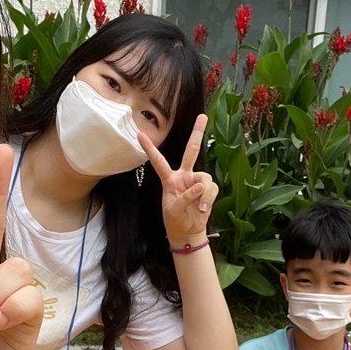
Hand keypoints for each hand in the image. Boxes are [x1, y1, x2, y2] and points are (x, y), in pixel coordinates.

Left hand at [140, 114, 215, 244]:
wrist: (188, 233)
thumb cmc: (175, 220)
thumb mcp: (173, 210)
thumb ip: (186, 197)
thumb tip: (200, 185)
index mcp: (169, 179)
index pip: (158, 161)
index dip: (150, 148)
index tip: (139, 134)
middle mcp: (184, 176)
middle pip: (191, 151)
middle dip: (197, 134)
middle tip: (203, 116)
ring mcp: (196, 182)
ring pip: (205, 178)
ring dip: (204, 194)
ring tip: (200, 208)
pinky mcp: (208, 190)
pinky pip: (211, 189)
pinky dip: (208, 199)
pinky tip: (203, 209)